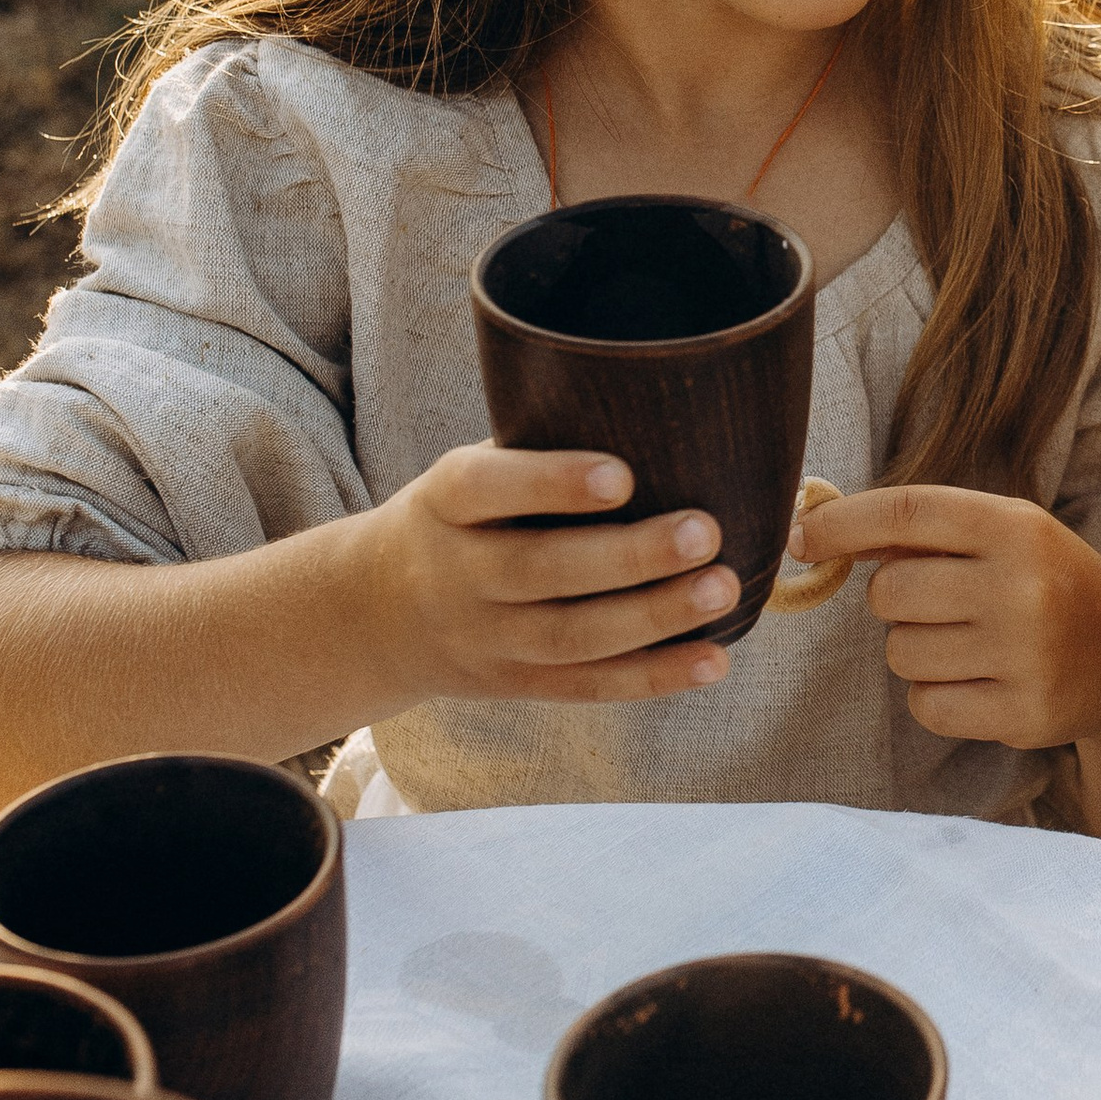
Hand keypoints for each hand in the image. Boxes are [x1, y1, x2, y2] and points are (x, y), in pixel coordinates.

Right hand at [361, 443, 739, 702]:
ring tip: (723, 589)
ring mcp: (484, 638)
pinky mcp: (515, 683)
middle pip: (540, 570)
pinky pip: (587, 686)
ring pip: (570, 637)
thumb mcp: (471, 473)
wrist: (377, 612)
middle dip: (629, 555)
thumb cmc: (463, 517)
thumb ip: (539, 450)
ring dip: (654, 617)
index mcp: (445, 502)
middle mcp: (457, 574)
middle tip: (707, 531)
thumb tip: (661, 414)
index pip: (487, 489)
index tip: (623, 474)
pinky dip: (654, 677)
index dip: (551, 483)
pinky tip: (714, 660)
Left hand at [796, 482, 1100, 748]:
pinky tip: (977, 683)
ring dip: (915, 650)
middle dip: (892, 599)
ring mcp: (1025, 655)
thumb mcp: (1004, 533)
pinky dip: (934, 697)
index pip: (910, 512)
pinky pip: (925, 706)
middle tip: (937, 603)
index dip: (843, 523)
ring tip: (968, 643)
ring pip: (901, 654)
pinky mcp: (1023, 714)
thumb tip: (816, 530)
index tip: (801, 535)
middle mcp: (1023, 587)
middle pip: (889, 592)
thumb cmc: (1046, 582)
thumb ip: (924, 529)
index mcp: (1016, 528)